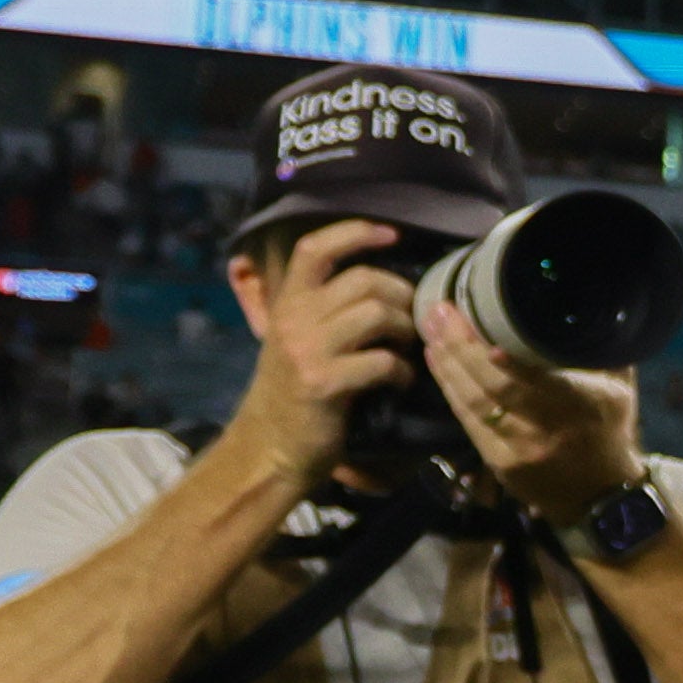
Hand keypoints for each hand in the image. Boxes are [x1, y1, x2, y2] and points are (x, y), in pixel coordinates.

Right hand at [219, 218, 425, 497]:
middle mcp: (292, 320)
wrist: (269, 449)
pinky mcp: (323, 383)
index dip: (355, 232)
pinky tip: (401, 381)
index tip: (392, 234)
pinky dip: (403, 371)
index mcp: (286, 303)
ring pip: (376, 313)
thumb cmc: (293, 394)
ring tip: (408, 347)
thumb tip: (382, 278)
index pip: (315, 248)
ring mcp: (306, 350)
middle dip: (402, 294)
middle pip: (364, 280)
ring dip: (405, 329)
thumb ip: (323, 308)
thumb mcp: (296, 340)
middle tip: (413, 316)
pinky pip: (382, 361)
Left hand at [421, 292, 636, 522]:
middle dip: (461, 348)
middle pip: (494, 390)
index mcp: (581, 408)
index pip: (540, 386)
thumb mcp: (620, 390)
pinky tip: (436, 361)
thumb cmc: (609, 431)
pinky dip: (448, 388)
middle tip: (440, 313)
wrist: (600, 497)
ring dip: (447, 364)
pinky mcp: (497, 461)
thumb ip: (602, 350)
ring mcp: (517, 450)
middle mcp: (546, 431)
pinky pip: (466, 420)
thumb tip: (589, 306)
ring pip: (473, 404)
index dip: (509, 365)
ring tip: (431, 330)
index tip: (484, 337)